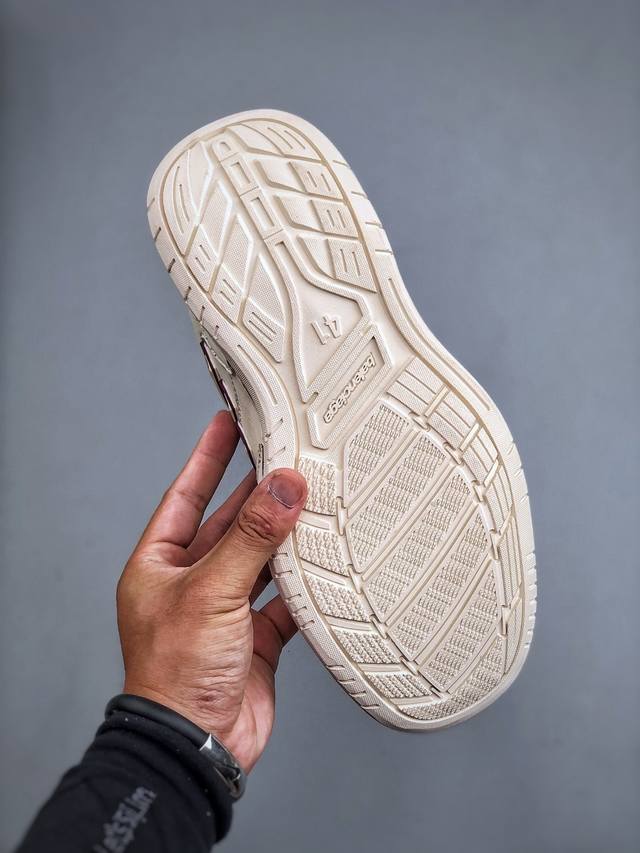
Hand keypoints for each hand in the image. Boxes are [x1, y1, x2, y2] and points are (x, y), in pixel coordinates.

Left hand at [116, 412, 306, 771]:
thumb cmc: (176, 673)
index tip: (227, 423)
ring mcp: (224, 610)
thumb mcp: (211, 592)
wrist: (197, 746)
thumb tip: (284, 488)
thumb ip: (252, 538)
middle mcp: (191, 582)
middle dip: (255, 493)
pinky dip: (304, 584)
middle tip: (285, 455)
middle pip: (228, 524)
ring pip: (260, 559)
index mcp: (160, 565)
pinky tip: (324, 563)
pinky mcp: (253, 636)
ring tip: (312, 499)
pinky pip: (283, 599)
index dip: (206, 458)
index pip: (185, 496)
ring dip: (284, 536)